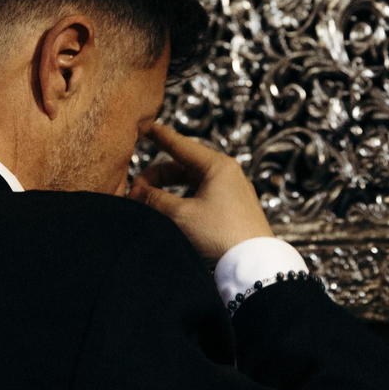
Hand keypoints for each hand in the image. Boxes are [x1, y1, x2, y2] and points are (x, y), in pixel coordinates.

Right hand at [128, 124, 272, 259]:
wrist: (254, 264)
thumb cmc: (221, 234)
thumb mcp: (181, 215)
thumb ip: (155, 199)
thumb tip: (135, 192)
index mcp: (218, 166)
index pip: (181, 144)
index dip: (159, 136)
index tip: (144, 125)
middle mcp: (227, 173)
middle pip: (182, 166)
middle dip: (156, 177)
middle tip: (134, 193)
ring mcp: (231, 191)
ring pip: (190, 182)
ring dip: (167, 190)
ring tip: (147, 204)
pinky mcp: (232, 209)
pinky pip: (200, 195)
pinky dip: (181, 200)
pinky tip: (168, 212)